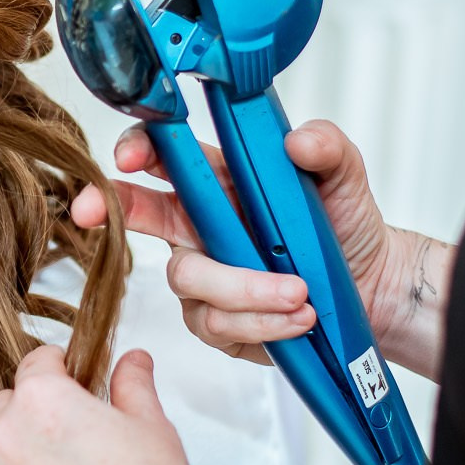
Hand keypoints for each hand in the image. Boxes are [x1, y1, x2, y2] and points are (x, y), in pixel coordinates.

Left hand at [0, 346, 205, 464]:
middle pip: (6, 413)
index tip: (70, 385)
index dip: (59, 373)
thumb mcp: (151, 425)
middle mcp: (2, 440)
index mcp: (38, 400)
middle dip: (34, 421)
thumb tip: (132, 363)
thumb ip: (132, 385)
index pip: (35, 366)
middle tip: (74, 448)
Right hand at [70, 121, 451, 379]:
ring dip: (244, 289)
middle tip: (93, 212)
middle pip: (141, 214)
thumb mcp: (345, 177)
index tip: (129, 156)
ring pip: (189, 280)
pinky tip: (298, 317)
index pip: (164, 157)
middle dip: (111, 209)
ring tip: (300, 292)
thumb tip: (298, 141)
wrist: (372, 288)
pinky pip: (218, 324)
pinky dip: (261, 322)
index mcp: (218, 182)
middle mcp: (200, 227)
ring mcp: (204, 278)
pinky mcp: (217, 322)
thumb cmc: (346, 228)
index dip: (137, 151)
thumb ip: (327, 148)